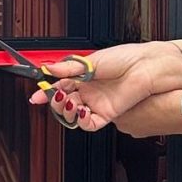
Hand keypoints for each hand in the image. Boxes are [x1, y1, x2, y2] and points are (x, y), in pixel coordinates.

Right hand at [32, 40, 181, 130]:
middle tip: (52, 96)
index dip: (46, 91)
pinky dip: (80, 120)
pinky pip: (89, 123)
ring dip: (64, 111)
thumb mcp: (91, 60)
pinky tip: (79, 111)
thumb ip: (69, 68)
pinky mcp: (107, 114)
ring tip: (66, 102)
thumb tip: (49, 69)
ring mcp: (97, 103)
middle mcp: (89, 91)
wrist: (145, 67)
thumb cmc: (125, 58)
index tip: (36, 94)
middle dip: (54, 101)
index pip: (59, 86)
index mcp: (84, 76)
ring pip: (73, 115)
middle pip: (63, 102)